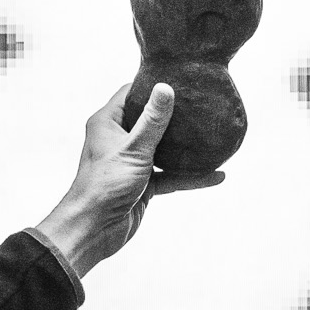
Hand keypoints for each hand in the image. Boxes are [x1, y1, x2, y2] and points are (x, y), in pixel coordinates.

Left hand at [34, 83, 225, 277]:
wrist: (94, 232)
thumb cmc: (105, 186)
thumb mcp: (134, 149)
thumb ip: (152, 121)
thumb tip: (165, 87)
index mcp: (108, 123)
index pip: (131, 93)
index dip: (153, 85)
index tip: (180, 77)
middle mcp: (118, 139)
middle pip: (150, 119)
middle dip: (175, 115)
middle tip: (203, 103)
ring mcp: (132, 162)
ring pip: (163, 149)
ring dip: (185, 147)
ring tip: (213, 136)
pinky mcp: (143, 184)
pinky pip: (170, 175)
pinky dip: (190, 176)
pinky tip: (215, 176)